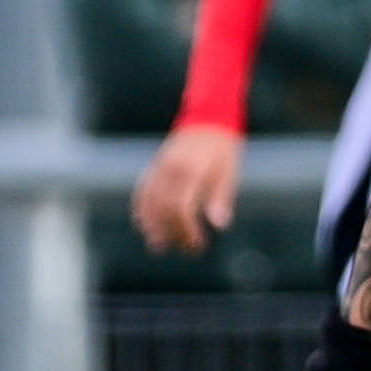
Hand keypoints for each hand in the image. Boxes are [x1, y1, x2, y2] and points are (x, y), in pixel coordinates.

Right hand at [133, 125, 242, 253]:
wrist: (208, 120)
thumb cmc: (223, 150)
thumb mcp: (229, 172)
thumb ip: (221, 198)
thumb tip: (220, 225)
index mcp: (192, 170)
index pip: (182, 208)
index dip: (187, 230)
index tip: (198, 245)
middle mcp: (171, 169)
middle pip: (163, 209)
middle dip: (173, 233)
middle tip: (186, 250)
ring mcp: (159, 167)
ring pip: (148, 202)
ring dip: (152, 226)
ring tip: (160, 246)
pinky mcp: (154, 167)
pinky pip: (141, 192)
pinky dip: (141, 210)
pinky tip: (145, 227)